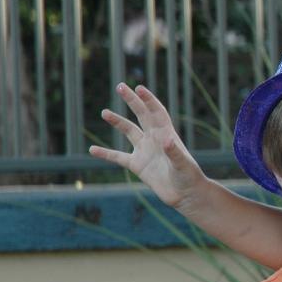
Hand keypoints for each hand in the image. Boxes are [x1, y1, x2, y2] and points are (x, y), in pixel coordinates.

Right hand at [89, 83, 204, 207]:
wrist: (185, 194)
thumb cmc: (189, 177)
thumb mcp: (183, 164)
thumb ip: (174, 153)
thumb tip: (167, 141)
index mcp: (167, 134)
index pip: (157, 112)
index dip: (149, 100)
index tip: (139, 88)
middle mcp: (155, 139)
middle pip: (142, 115)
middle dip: (132, 101)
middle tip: (120, 86)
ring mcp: (145, 151)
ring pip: (129, 131)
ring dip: (117, 122)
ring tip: (104, 112)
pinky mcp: (137, 165)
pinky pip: (118, 157)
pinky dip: (105, 154)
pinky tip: (92, 150)